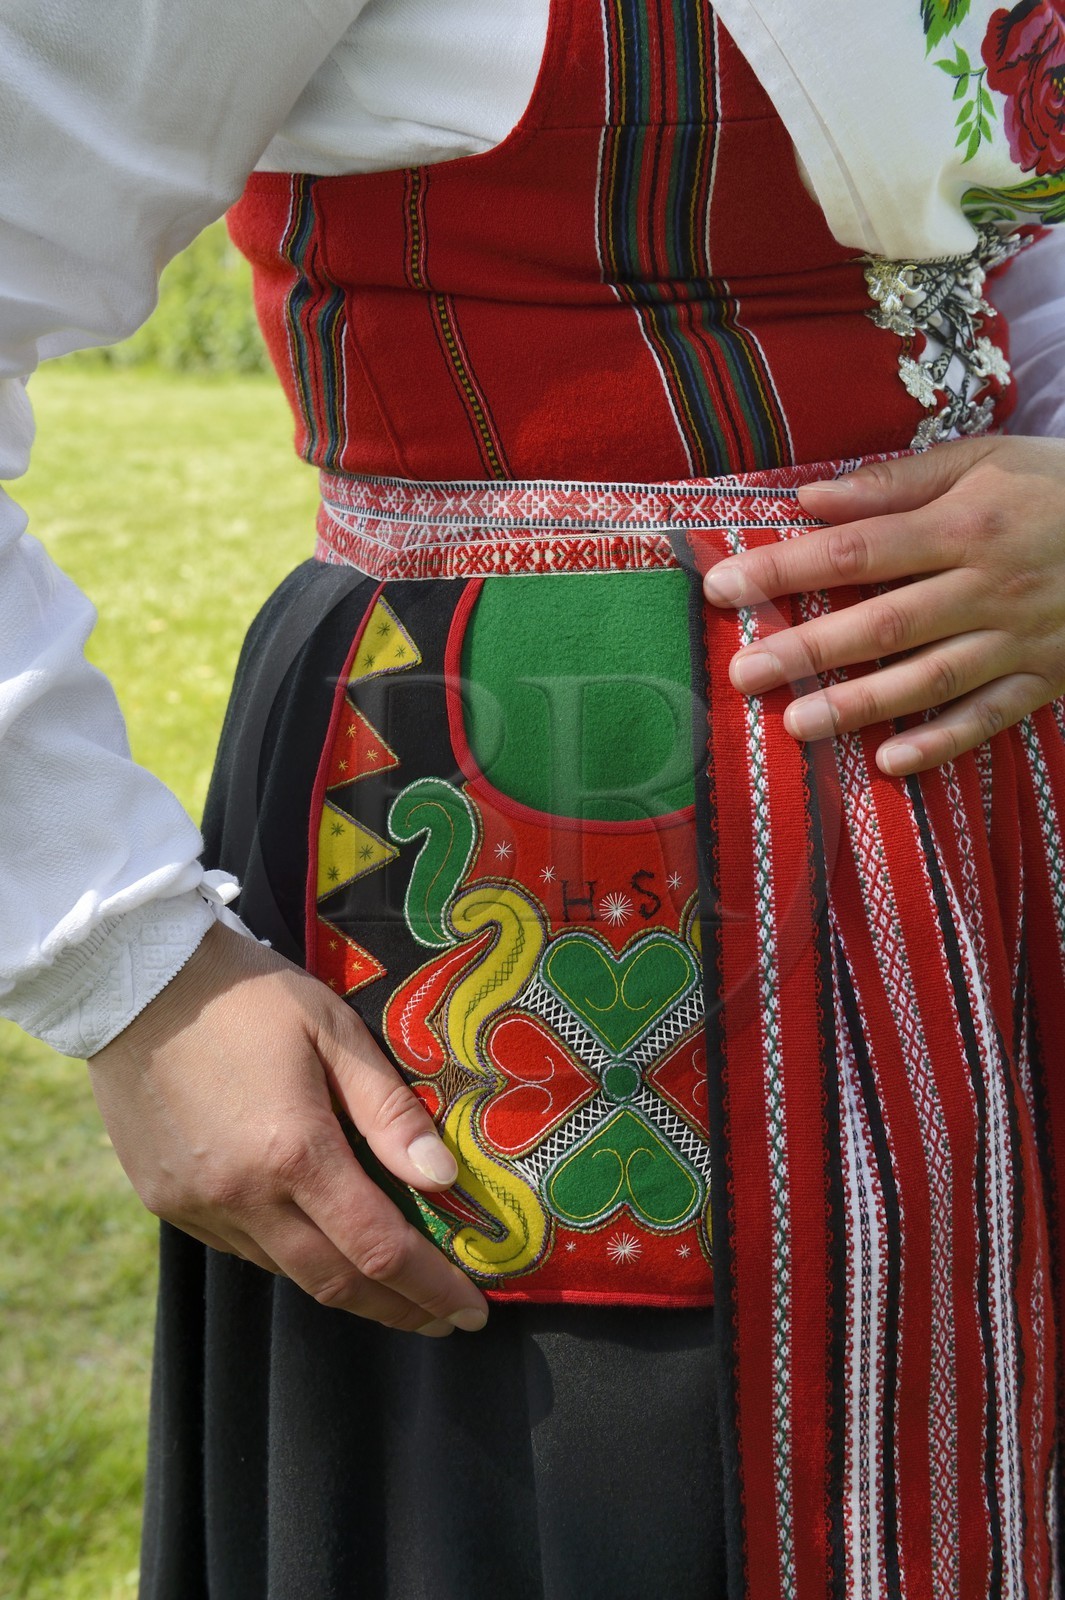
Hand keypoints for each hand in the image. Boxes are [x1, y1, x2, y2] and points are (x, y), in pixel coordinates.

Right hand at [88, 922, 488, 1336]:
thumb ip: (390, 1109)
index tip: (471, 1311)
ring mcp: (198, 1206)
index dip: (431, 1289)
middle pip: (336, 1282)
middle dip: (398, 1309)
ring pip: (286, 1272)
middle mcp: (243, 1195)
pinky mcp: (166, 1202)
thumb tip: (445, 1178)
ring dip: (346, 1286)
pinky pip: (242, 1248)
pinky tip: (317, 1239)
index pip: (379, 1248)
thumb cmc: (248, 994)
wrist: (135, 982)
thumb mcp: (333, 1030)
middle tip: (444, 1318)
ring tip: (393, 1284)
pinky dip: (290, 1255)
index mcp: (294, 1151)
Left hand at [702, 436, 1064, 775]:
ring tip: (795, 724)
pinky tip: (890, 763)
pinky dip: (941, 743)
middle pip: (883, 624)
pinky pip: (989, 718)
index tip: (724, 586)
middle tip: (742, 672)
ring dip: (860, 705)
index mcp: (964, 526)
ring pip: (929, 679)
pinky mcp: (1044, 678)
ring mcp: (1018, 639)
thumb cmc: (1057, 485)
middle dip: (807, 650)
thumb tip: (811, 500)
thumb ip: (896, 482)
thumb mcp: (985, 459)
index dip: (786, 569)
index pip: (857, 551)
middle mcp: (987, 587)